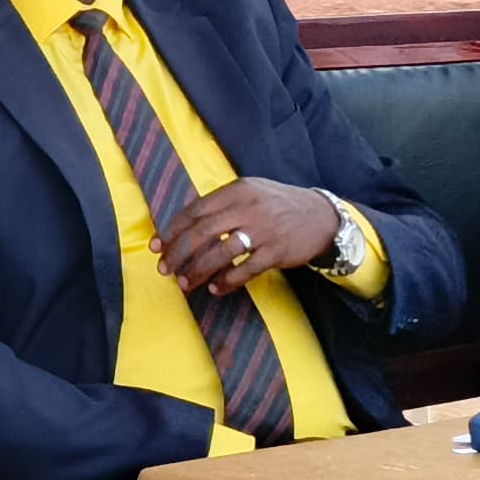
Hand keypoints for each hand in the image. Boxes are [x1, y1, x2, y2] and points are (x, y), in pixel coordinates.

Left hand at [153, 178, 338, 295]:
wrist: (323, 216)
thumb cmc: (276, 205)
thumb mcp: (249, 192)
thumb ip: (219, 204)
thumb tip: (181, 226)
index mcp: (237, 191)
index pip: (194, 210)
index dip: (172, 230)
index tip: (156, 246)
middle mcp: (249, 208)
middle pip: (202, 232)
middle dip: (178, 253)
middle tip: (164, 269)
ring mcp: (264, 231)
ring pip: (221, 253)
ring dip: (198, 271)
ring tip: (184, 283)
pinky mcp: (277, 252)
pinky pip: (245, 270)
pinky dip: (227, 281)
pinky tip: (215, 288)